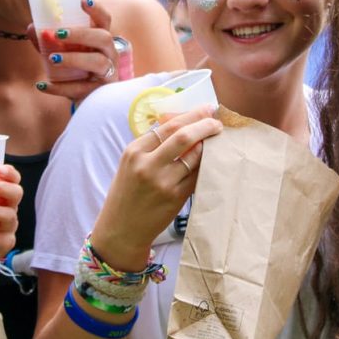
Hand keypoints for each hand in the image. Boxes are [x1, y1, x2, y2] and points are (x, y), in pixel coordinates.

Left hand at [34, 0, 121, 99]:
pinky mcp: (99, 92)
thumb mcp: (64, 51)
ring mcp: (108, 73)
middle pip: (103, 38)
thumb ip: (49, 40)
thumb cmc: (77, 68)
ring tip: (52, 58)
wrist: (88, 98)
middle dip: (81, 34)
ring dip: (74, 58)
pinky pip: (81, 89)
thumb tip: (32, 27)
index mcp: (101, 39)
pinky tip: (42, 85)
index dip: (97, 9)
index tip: (83, 0)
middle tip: (58, 33)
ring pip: (98, 63)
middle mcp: (110, 53)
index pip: (104, 20)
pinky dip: (59, 87)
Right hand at [91, 106, 222, 269]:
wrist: (121, 229)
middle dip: (205, 125)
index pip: (168, 126)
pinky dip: (206, 165)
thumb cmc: (127, 192)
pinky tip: (212, 160)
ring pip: (195, 157)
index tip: (207, 109)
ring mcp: (162, 183)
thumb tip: (184, 122)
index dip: (192, 115)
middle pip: (183, 136)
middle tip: (217, 121)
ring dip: (209, 145)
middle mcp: (147, 165)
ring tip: (216, 140)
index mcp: (134, 151)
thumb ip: (153, 144)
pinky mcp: (175, 198)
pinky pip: (197, 175)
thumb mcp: (131, 163)